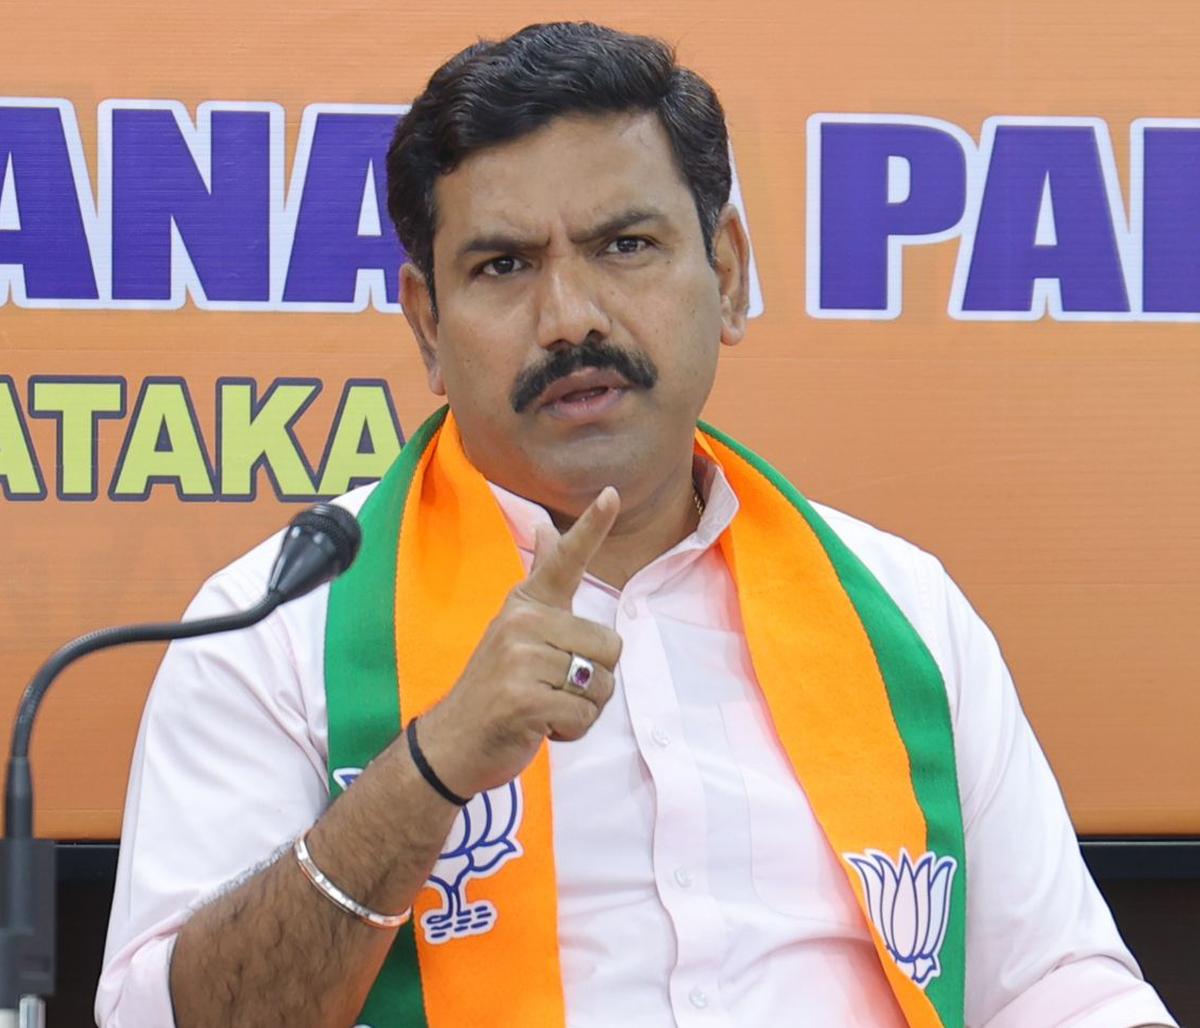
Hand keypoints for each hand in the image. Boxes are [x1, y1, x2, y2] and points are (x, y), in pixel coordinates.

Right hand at [416, 487, 623, 796]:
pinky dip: (571, 731)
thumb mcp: (514, 627)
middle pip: (610, 646)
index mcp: (526, 604)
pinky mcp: (524, 699)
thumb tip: (547, 529)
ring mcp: (520, 659)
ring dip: (582, 708)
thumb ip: (539, 581)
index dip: (592, 526)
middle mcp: (522, 622)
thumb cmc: (495, 685)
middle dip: (593, 679)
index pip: (565, 560)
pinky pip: (584, 715)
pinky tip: (539, 726)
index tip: (612, 493)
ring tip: (543, 705)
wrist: (452, 743)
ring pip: (601, 684)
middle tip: (550, 688)